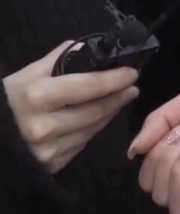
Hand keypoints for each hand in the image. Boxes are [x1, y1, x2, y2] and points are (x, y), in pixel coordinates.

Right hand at [3, 41, 138, 172]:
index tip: (131, 73)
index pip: (89, 86)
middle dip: (118, 96)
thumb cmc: (6, 101)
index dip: (115, 79)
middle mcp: (44, 126)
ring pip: (93, 128)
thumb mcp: (25, 75)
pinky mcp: (51, 165)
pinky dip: (93, 129)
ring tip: (120, 99)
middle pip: (96, 110)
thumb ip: (57, 60)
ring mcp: (48, 148)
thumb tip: (85, 48)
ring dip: (110, 113)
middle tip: (132, 86)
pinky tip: (98, 118)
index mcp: (37, 96)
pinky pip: (82, 143)